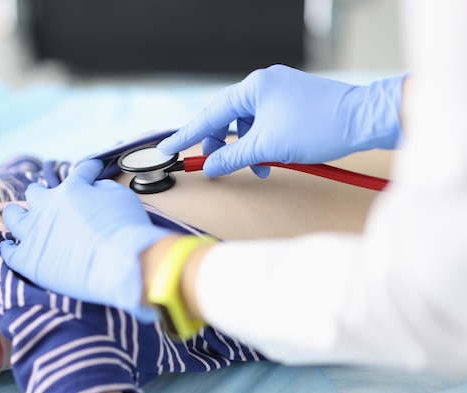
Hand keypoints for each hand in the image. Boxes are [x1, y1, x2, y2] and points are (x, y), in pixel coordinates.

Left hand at [0, 159, 170, 320]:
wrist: (120, 263)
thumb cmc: (126, 230)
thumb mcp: (123, 197)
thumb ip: (105, 189)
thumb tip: (96, 189)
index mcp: (72, 190)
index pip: (80, 173)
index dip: (89, 169)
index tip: (93, 169)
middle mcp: (48, 206)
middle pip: (36, 193)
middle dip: (41, 193)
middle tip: (46, 198)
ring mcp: (34, 233)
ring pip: (14, 217)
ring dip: (16, 214)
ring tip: (18, 216)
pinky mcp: (27, 260)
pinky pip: (9, 252)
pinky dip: (9, 248)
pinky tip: (10, 248)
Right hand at [158, 64, 405, 177]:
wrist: (364, 120)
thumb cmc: (319, 127)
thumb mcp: (268, 146)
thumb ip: (233, 156)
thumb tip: (211, 166)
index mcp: (254, 86)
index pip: (210, 113)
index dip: (188, 133)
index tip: (169, 147)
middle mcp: (264, 83)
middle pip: (228, 117)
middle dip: (221, 143)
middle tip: (215, 164)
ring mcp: (280, 90)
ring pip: (248, 123)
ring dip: (247, 147)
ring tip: (257, 167)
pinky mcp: (293, 101)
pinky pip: (266, 122)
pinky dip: (263, 142)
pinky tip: (271, 159)